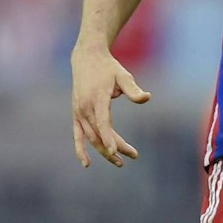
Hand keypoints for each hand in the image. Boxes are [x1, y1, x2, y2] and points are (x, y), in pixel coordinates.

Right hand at [71, 48, 149, 167]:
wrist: (87, 58)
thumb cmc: (108, 68)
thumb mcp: (123, 75)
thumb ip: (133, 89)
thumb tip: (147, 98)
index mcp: (97, 98)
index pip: (103, 123)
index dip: (109, 138)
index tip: (116, 151)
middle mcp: (85, 107)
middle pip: (99, 134)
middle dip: (115, 148)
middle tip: (134, 155)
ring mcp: (78, 112)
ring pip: (91, 137)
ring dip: (104, 151)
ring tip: (120, 162)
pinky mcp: (76, 114)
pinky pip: (77, 135)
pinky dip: (80, 149)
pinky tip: (86, 163)